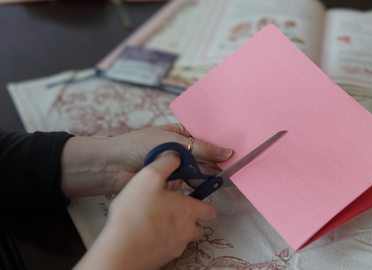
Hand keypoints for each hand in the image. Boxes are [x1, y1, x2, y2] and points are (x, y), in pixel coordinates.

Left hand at [61, 124, 233, 197]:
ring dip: (214, 172)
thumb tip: (228, 152)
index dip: (221, 141)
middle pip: (206, 154)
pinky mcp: (175, 183)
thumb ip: (201, 149)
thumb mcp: (174, 142)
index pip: (206, 136)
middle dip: (220, 158)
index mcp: (181, 132)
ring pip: (202, 169)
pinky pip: (194, 183)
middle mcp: (183, 149)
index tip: (239, 145)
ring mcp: (179, 166)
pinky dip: (204, 184)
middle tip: (240, 162)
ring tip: (231, 173)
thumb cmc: (140, 146)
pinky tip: (215, 183)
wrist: (113, 167)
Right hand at [74, 151, 216, 269]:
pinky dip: (162, 242)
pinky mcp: (163, 260)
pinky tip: (147, 234)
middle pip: (199, 227)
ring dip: (177, 231)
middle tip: (174, 210)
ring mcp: (175, 248)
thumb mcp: (149, 176)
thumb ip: (166, 162)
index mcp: (189, 211)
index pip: (211, 210)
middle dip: (192, 220)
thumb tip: (177, 154)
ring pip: (184, 239)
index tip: (193, 198)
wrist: (120, 249)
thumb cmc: (136, 212)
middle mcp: (187, 231)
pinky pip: (168, 249)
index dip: (204, 204)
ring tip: (159, 222)